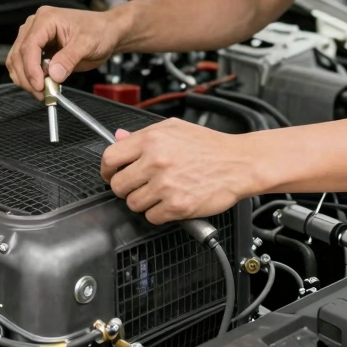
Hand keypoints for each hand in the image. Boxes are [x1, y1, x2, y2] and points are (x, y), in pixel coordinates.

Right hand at [6, 6, 125, 97]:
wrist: (107, 33)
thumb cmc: (99, 31)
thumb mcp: (88, 44)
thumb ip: (69, 58)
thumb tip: (54, 74)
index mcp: (46, 19)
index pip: (29, 46)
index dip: (31, 68)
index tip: (39, 85)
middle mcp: (36, 26)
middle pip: (19, 55)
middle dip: (28, 78)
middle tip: (43, 93)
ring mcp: (35, 38)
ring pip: (17, 62)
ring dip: (27, 80)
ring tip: (45, 92)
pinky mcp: (38, 50)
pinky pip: (25, 66)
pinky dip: (31, 79)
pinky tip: (44, 85)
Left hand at [101, 120, 254, 223]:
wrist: (239, 163)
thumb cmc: (210, 146)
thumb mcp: (175, 129)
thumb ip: (143, 134)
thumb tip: (119, 138)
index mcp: (152, 139)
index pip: (110, 157)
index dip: (107, 169)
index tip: (111, 174)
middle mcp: (156, 161)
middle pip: (118, 185)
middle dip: (126, 187)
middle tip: (140, 184)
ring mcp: (165, 185)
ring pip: (133, 203)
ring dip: (143, 202)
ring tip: (160, 192)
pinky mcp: (176, 206)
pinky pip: (151, 217)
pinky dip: (159, 213)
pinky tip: (171, 201)